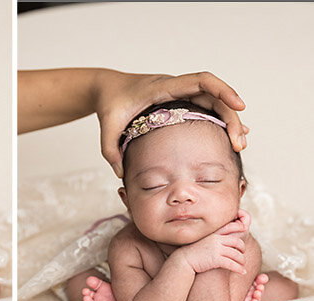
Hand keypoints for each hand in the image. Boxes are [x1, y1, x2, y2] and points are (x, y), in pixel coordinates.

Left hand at [96, 70, 247, 176]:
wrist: (108, 89)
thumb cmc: (110, 103)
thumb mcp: (106, 126)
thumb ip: (110, 149)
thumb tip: (121, 173)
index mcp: (162, 88)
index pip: (200, 81)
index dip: (223, 90)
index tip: (240, 106)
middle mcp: (176, 87)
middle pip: (214, 96)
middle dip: (231, 117)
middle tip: (239, 144)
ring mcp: (180, 94)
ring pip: (213, 103)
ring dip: (228, 121)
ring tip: (239, 144)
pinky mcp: (180, 101)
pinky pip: (206, 108)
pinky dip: (219, 121)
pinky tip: (230, 136)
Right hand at [175, 214, 248, 273]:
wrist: (183, 260)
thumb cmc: (192, 252)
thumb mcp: (202, 241)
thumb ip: (212, 239)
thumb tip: (220, 240)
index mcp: (213, 234)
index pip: (231, 227)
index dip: (240, 228)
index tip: (244, 230)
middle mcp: (216, 240)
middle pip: (237, 242)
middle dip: (242, 248)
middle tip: (242, 253)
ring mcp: (216, 249)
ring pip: (237, 255)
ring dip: (242, 261)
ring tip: (242, 265)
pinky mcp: (216, 259)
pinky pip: (232, 264)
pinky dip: (239, 269)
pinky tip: (242, 272)